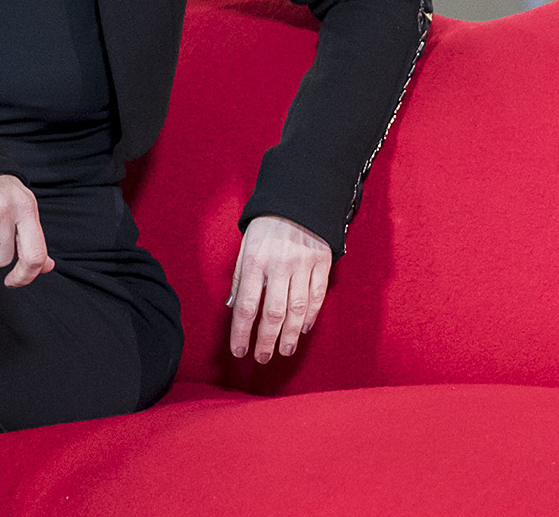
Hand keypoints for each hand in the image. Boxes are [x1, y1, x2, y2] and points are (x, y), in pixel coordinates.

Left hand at [228, 215, 331, 362]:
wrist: (297, 199)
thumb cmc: (266, 228)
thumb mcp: (245, 249)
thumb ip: (241, 280)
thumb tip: (235, 311)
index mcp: (255, 261)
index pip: (246, 306)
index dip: (241, 333)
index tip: (239, 351)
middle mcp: (279, 264)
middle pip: (272, 313)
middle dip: (266, 341)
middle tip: (262, 359)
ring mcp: (303, 264)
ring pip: (297, 309)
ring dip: (290, 334)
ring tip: (284, 351)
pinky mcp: (322, 262)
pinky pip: (317, 295)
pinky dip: (310, 315)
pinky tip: (303, 329)